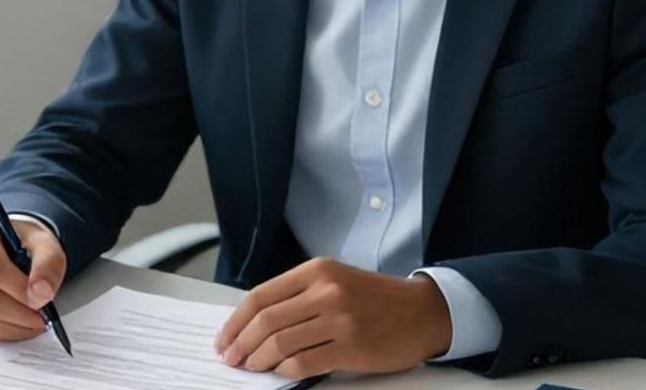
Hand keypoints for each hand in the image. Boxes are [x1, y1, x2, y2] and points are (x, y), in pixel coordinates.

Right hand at [0, 216, 66, 340]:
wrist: (10, 249)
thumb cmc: (24, 244)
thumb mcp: (44, 242)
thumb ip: (48, 263)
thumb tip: (41, 293)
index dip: (18, 288)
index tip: (42, 299)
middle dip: (18, 312)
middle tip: (42, 317)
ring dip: (13, 326)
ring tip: (35, 322)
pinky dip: (3, 332)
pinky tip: (20, 326)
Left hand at [214, 257, 451, 379]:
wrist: (421, 311)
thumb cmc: (373, 298)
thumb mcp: (334, 280)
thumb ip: (297, 295)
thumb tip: (252, 323)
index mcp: (316, 271)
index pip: (260, 296)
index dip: (236, 321)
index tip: (224, 338)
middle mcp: (325, 291)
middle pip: (265, 321)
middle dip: (241, 343)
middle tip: (231, 359)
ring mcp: (339, 319)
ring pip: (281, 343)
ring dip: (258, 360)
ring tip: (251, 368)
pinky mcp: (351, 347)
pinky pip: (304, 363)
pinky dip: (285, 372)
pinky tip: (279, 373)